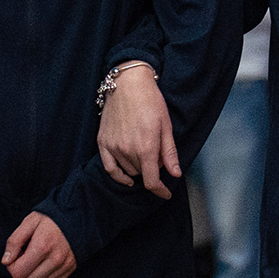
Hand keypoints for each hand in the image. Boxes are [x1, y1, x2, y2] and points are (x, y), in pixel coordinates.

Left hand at [3, 212, 76, 277]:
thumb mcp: (29, 222)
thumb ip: (14, 241)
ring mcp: (64, 266)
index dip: (11, 266)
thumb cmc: (50, 218)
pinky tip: (45, 263)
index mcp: (42, 246)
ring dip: (32, 276)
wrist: (77, 216)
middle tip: (24, 258)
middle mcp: (55, 259)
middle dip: (20, 273)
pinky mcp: (70, 269)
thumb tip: (6, 261)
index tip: (16, 255)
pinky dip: (44, 277)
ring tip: (36, 259)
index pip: (18, 273)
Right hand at [97, 64, 179, 199]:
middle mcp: (127, 151)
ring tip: (143, 148)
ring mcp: (113, 147)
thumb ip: (169, 153)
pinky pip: (109, 168)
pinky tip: (126, 178)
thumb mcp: (166, 127)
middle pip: (142, 174)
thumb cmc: (151, 102)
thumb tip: (175, 174)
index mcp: (146, 148)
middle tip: (157, 151)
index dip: (160, 191)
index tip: (165, 193)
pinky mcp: (103, 142)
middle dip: (152, 168)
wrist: (128, 84)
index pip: (152, 181)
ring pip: (128, 170)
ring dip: (138, 167)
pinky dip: (118, 175)